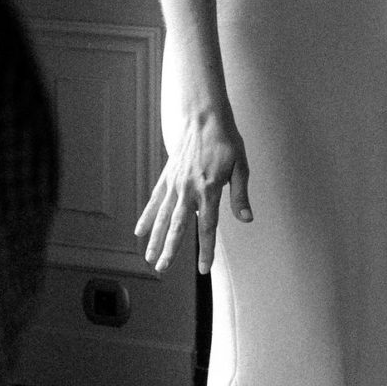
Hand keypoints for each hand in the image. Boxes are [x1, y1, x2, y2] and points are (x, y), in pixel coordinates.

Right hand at [137, 102, 250, 272]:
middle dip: (170, 250)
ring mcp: (175, 183)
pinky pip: (155, 201)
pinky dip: (147, 217)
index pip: (207, 226)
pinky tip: (140, 232)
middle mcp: (189, 189)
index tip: (203, 268)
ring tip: (150, 259)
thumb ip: (241, 194)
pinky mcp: (167, 177)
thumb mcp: (241, 166)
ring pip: (162, 217)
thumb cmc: (225, 141)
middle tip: (162, 269)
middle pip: (177, 226)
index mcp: (209, 189)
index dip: (206, 249)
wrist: (203, 116)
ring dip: (155, 239)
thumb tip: (246, 219)